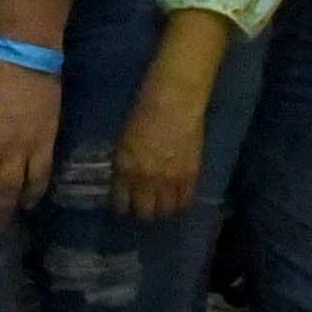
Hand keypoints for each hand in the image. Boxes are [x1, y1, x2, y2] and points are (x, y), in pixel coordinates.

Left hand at [110, 59, 215, 223]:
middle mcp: (146, 179)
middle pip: (144, 213)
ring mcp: (170, 179)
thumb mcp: (125, 138)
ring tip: (162, 203)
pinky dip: (181, 202)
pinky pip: (186, 200)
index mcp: (125, 167)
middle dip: (142, 211)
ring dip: (162, 208)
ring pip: (166, 211)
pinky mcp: (191, 175)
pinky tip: (178, 197)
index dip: (122, 207)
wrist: (176, 99)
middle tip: (143, 206)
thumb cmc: (144, 109)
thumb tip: (125, 178)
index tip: (123, 205)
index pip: (120, 202)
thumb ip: (125, 162)